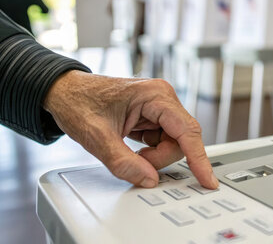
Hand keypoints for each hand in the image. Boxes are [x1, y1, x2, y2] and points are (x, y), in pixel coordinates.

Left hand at [43, 70, 217, 188]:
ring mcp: (160, 108)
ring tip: (126, 150)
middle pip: (181, 141)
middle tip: (134, 160)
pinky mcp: (154, 116)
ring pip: (173, 144)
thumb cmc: (78, 102)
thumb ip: (124, 162)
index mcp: (156, 95)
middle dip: (159, 158)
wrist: (64, 92)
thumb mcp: (97, 138)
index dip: (199, 159)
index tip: (208, 180)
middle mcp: (163, 98)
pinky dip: (149, 152)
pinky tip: (131, 147)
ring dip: (153, 156)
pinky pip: (163, 142)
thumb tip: (148, 180)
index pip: (187, 132)